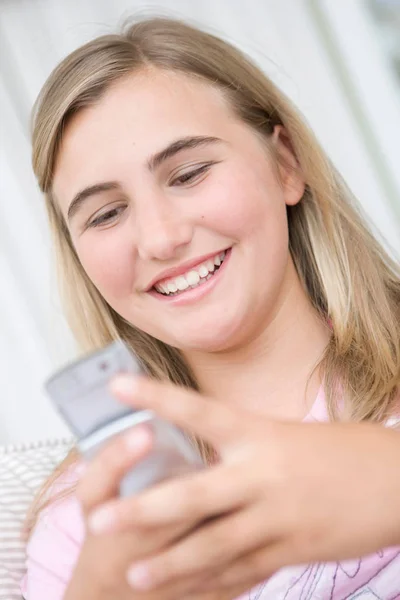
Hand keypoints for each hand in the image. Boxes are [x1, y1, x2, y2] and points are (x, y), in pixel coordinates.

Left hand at [83, 374, 399, 596]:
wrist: (396, 481)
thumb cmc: (341, 449)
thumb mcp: (288, 434)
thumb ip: (246, 448)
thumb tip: (207, 457)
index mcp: (260, 434)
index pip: (199, 411)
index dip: (156, 398)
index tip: (116, 387)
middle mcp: (262, 474)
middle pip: (193, 496)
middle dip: (143, 512)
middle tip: (98, 522)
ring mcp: (276, 516)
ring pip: (212, 546)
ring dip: (169, 564)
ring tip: (132, 575)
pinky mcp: (292, 549)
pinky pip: (242, 570)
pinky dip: (211, 582)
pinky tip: (185, 591)